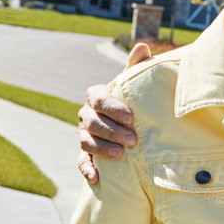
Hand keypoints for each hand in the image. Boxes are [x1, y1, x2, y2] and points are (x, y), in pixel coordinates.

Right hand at [75, 43, 147, 183]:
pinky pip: (81, 161)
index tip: (131, 117)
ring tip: (121, 156)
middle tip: (133, 140)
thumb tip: (142, 46)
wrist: (129, 124)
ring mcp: (84, 134)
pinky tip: (97, 178)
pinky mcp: (85, 153)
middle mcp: (86, 114)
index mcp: (96, 96)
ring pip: (86, 141)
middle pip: (92, 122)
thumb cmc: (132, 100)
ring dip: (102, 149)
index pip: (98, 99)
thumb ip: (136, 67)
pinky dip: (87, 169)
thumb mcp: (134, 85)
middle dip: (112, 131)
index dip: (113, 108)